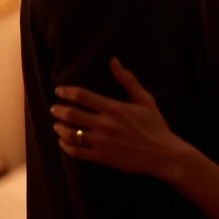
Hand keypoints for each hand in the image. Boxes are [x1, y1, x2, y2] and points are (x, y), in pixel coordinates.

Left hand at [50, 58, 187, 176]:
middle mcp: (105, 124)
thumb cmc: (155, 126)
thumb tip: (114, 61)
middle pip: (71, 114)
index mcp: (114, 108)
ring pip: (71, 134)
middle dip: (58, 110)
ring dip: (60, 128)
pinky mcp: (102, 157)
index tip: (59, 91)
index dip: (66, 92)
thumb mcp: (145, 99)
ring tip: (57, 125)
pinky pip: (77, 152)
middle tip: (54, 108)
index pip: (82, 96)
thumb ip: (127, 80)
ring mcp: (102, 142)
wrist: (163, 154)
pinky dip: (66, 146)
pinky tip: (63, 142)